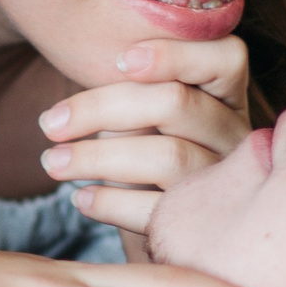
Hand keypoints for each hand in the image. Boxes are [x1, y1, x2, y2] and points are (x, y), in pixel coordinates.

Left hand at [38, 36, 252, 235]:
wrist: (171, 232)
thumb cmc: (149, 157)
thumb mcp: (147, 118)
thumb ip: (132, 94)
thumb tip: (77, 95)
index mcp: (227, 96)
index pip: (227, 58)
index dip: (175, 54)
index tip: (120, 60)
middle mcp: (236, 136)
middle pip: (176, 103)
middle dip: (102, 108)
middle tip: (49, 123)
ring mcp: (225, 183)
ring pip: (168, 156)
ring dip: (97, 158)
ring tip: (53, 163)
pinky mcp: (205, 228)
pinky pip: (158, 210)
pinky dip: (111, 202)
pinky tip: (81, 199)